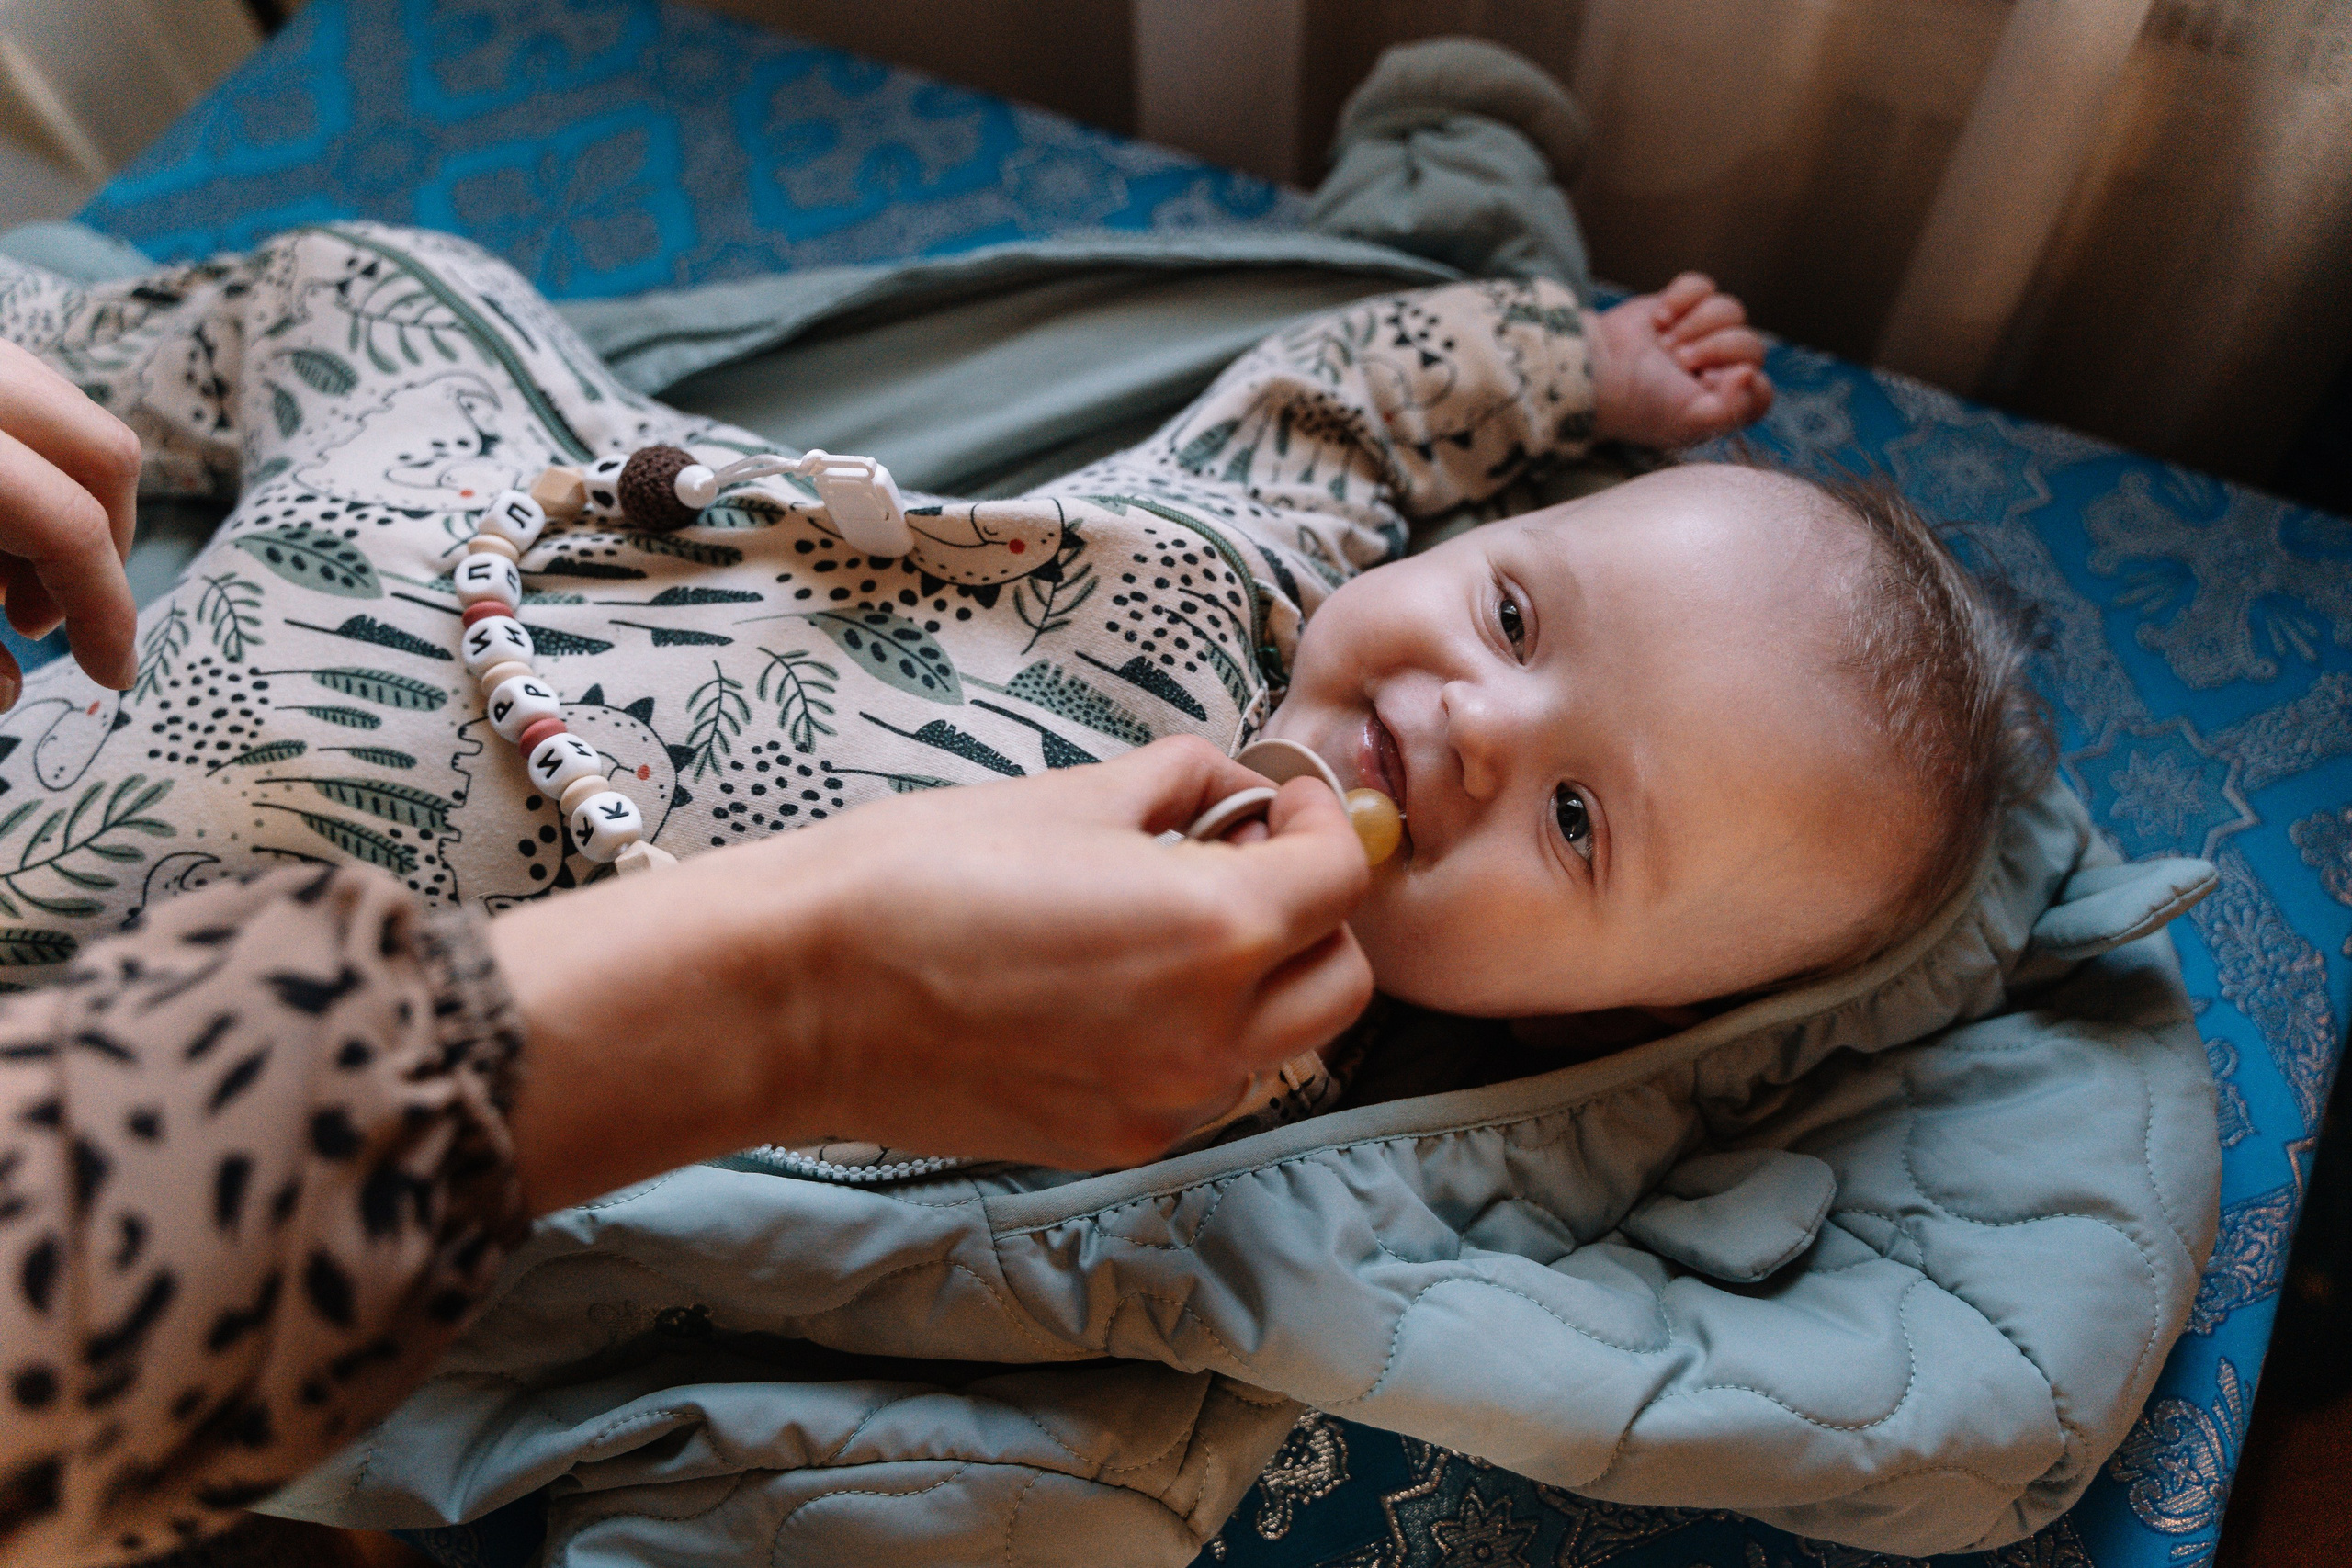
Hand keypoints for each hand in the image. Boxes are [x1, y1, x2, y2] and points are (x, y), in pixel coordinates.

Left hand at [0, 338, 139, 702]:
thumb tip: (6, 690)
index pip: (70, 523)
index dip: (104, 611)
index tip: (109, 674)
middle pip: (105, 454)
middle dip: (102, 550)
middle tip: (44, 620)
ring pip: (66, 418)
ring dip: (63, 507)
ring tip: (3, 578)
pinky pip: (19, 399)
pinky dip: (22, 465)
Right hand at [494, 737, 1374, 1209]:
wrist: (801, 992)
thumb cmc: (918, 874)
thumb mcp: (1067, 795)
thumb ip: (1175, 785)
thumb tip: (1219, 786)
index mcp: (1216, 930)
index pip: (1340, 875)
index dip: (1321, 820)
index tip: (1277, 800)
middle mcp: (1213, 1035)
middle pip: (1338, 978)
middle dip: (1311, 911)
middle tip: (1242, 860)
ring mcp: (1166, 1103)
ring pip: (1278, 1042)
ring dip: (1259, 981)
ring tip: (1166, 924)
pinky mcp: (1114, 1142)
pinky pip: (1203, 1086)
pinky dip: (1195, 1035)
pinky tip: (1112, 989)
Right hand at [1587, 272, 1772, 449]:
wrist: (1594, 370)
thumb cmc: (1638, 403)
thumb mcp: (1690, 421)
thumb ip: (1734, 409)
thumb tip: (1752, 374)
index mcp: (1722, 403)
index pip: (1761, 388)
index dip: (1740, 381)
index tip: (1705, 382)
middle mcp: (1717, 368)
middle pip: (1750, 344)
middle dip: (1712, 349)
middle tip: (1677, 360)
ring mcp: (1700, 334)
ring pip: (1730, 310)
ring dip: (1694, 324)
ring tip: (1664, 343)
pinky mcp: (1681, 305)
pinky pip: (1704, 286)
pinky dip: (1682, 297)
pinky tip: (1659, 319)